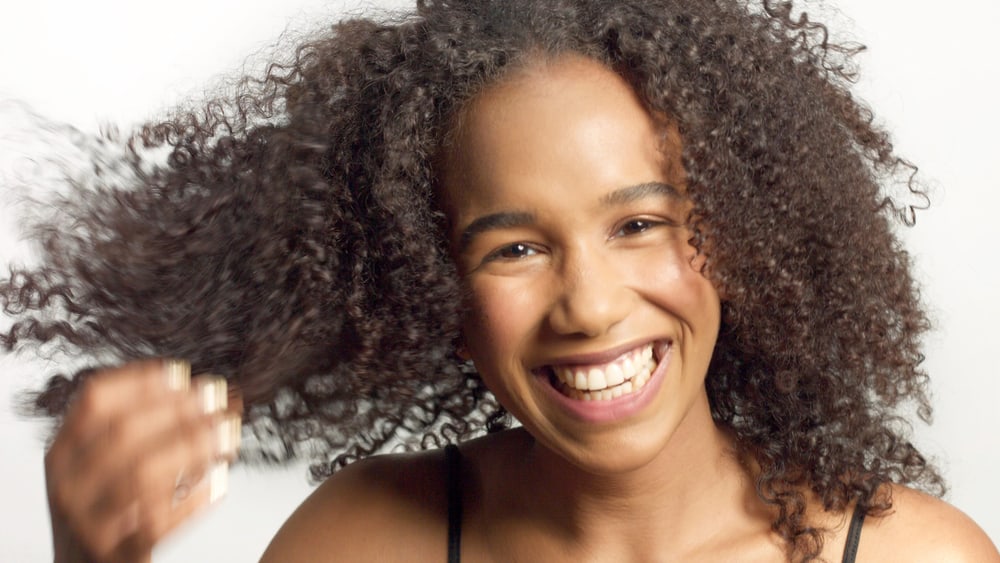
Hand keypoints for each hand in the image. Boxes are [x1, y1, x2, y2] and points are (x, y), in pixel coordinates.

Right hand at [44, 359, 240, 562]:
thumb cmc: (106, 511)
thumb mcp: (98, 467)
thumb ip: (134, 430)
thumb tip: (204, 391)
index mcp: (62, 454)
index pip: (93, 402)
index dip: (140, 382)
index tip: (182, 373)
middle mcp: (68, 486)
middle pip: (122, 433)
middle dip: (178, 410)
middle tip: (218, 400)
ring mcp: (89, 523)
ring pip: (143, 474)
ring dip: (194, 448)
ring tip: (228, 434)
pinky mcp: (117, 555)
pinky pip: (159, 521)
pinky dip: (195, 500)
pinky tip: (220, 483)